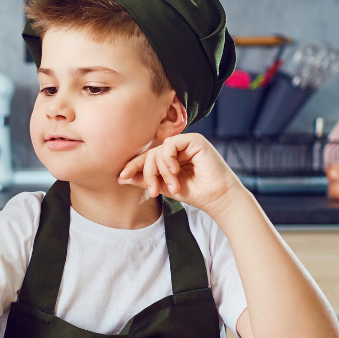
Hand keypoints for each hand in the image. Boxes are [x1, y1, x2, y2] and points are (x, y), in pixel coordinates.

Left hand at [118, 133, 245, 216]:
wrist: (216, 197)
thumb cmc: (194, 192)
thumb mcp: (163, 186)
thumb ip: (144, 179)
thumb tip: (121, 177)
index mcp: (169, 157)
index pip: (147, 157)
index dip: (133, 166)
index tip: (121, 177)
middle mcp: (177, 148)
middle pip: (150, 154)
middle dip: (148, 174)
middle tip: (154, 191)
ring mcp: (186, 142)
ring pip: (159, 150)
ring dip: (161, 171)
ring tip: (172, 186)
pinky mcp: (195, 140)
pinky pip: (171, 144)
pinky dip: (168, 159)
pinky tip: (176, 171)